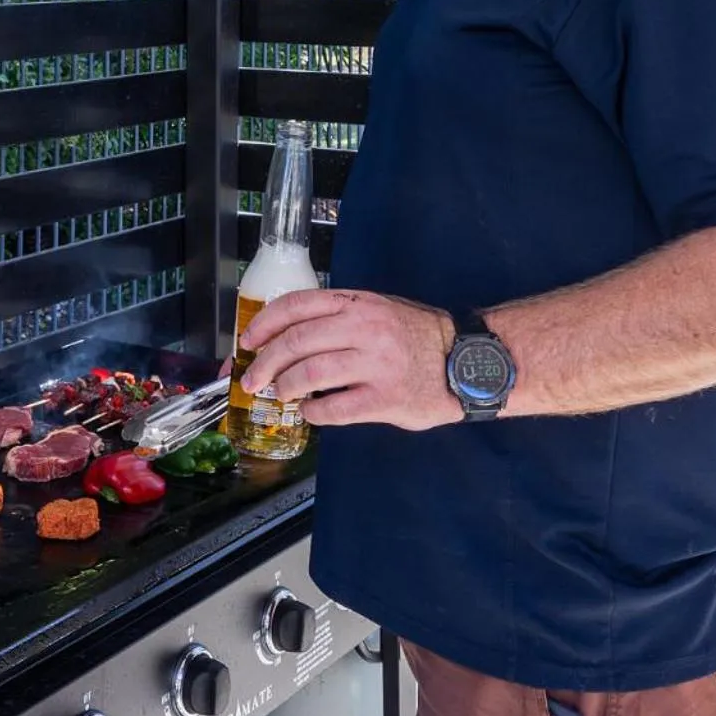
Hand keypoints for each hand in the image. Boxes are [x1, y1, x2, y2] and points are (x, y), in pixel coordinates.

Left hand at [238, 289, 464, 429]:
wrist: (467, 363)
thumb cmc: (418, 337)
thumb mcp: (379, 310)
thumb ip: (338, 318)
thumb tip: (285, 339)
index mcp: (358, 303)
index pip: (298, 305)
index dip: (265, 324)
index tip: (247, 342)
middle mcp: (365, 328)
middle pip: (296, 342)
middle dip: (265, 364)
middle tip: (252, 381)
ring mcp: (376, 364)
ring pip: (310, 374)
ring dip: (286, 388)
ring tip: (282, 395)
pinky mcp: (386, 399)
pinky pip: (335, 408)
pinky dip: (314, 412)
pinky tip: (312, 412)